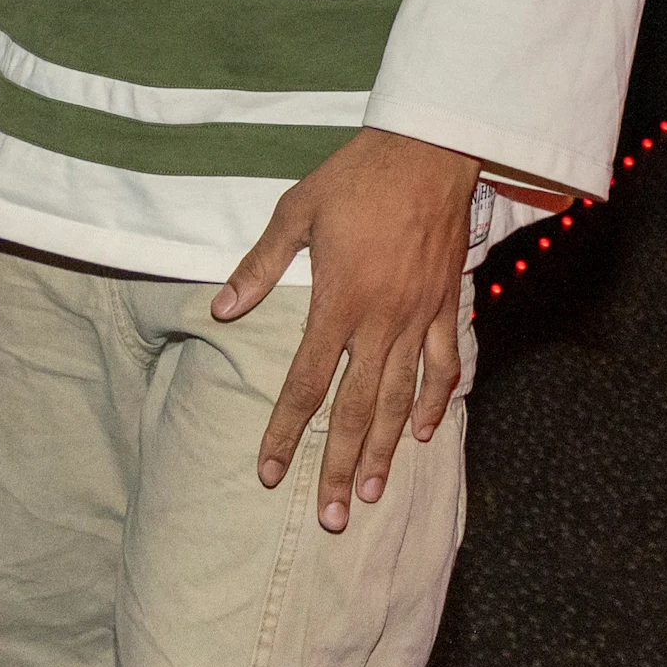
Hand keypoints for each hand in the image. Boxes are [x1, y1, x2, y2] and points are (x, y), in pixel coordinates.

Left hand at [214, 127, 478, 531]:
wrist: (430, 150)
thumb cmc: (357, 176)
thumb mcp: (297, 210)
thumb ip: (260, 265)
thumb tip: (221, 310)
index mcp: (338, 300)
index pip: (305, 382)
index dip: (286, 430)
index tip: (270, 471)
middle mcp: (379, 320)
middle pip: (356, 409)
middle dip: (341, 466)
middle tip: (332, 516)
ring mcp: (418, 317)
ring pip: (401, 399)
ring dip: (387, 451)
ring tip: (374, 494)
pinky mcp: (446, 306)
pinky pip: (445, 366)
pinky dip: (436, 402)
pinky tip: (425, 433)